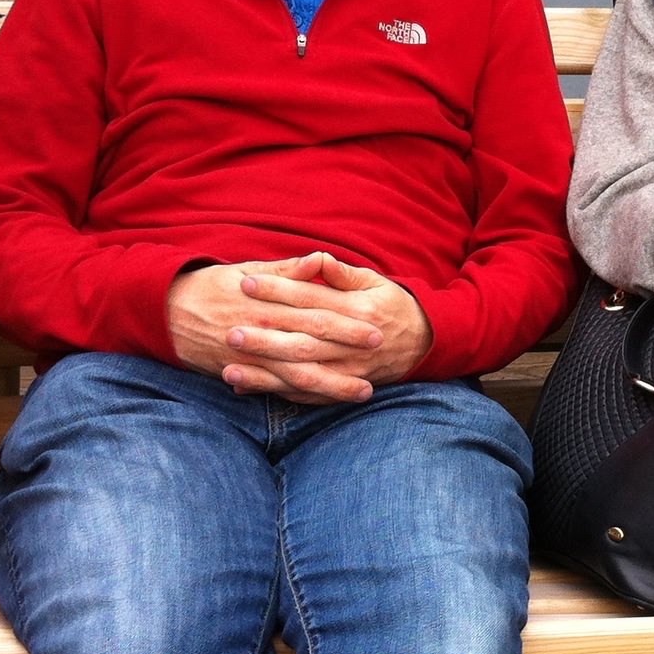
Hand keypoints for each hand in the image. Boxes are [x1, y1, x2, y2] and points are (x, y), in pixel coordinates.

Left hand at [227, 253, 434, 399]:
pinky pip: (307, 394)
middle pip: (303, 339)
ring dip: (264, 372)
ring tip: (230, 368)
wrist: (423, 344)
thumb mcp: (374, 282)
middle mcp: (352, 343)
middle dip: (265, 337)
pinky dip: (276, 392)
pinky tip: (247, 387)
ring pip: (302, 372)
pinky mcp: (342, 388)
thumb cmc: (391, 306)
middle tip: (230, 331)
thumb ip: (342, 274)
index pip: (312, 299)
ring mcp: (347, 370)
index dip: (279, 290)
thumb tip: (316, 258)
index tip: (246, 283)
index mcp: (358, 310)